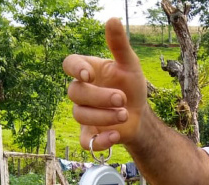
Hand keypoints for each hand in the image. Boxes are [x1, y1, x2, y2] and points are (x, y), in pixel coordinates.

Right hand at [63, 19, 148, 151]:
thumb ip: (119, 45)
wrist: (140, 116)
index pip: (69, 64)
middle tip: (122, 98)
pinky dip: (100, 140)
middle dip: (99, 97)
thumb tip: (113, 19)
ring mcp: (83, 114)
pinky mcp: (89, 135)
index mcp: (88, 71)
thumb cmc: (131, 87)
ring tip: (124, 115)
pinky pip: (85, 142)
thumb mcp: (130, 65)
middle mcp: (81, 93)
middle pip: (75, 93)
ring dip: (104, 116)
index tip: (89, 75)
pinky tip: (116, 135)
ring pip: (80, 115)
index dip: (74, 69)